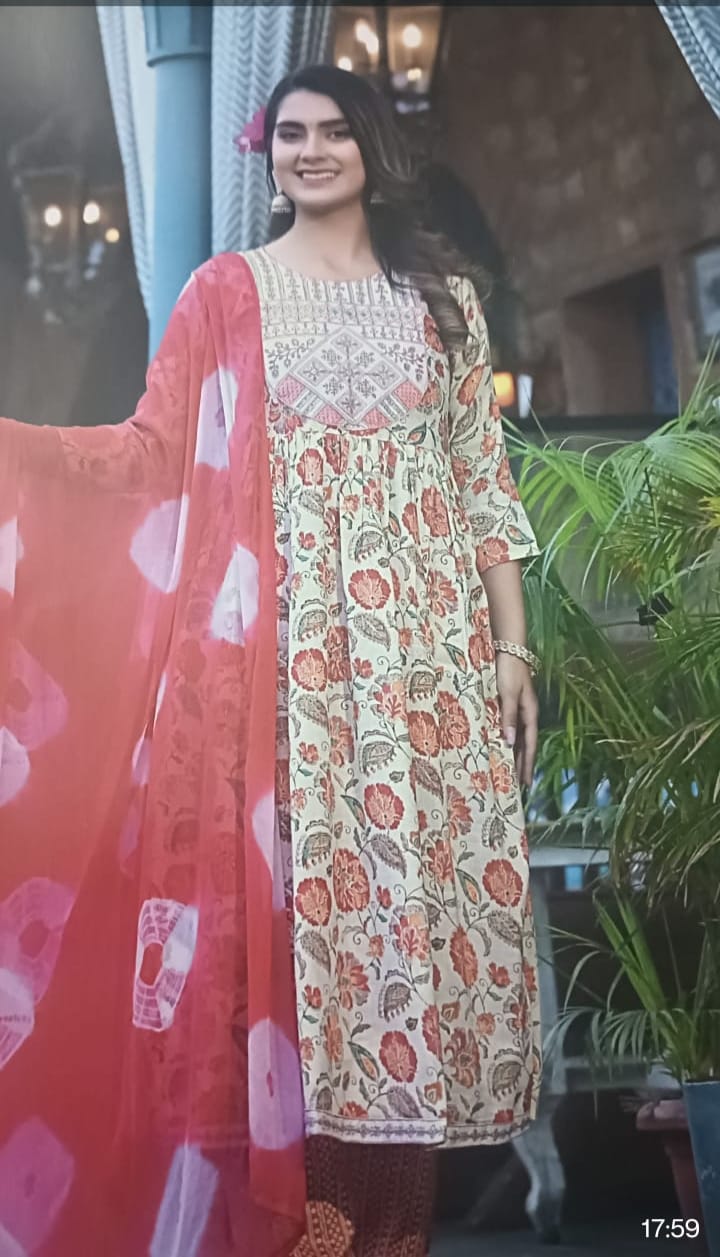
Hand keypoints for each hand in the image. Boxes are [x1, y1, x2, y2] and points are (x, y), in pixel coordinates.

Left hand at [495, 653, 537, 788]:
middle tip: (520, 784)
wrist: (508, 647)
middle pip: (526, 743)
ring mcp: (518, 706)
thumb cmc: (509, 669)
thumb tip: (510, 743)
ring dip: (516, 753)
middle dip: (524, 763)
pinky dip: (508, 738)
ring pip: (518, 736)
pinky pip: (510, 725)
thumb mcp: (508, 694)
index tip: (526, 782)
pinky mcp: (509, 700)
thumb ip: (508, 717)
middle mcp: (526, 712)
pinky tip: (502, 745)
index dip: (528, 763)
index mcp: (529, 712)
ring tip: (511, 770)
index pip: (530, 743)